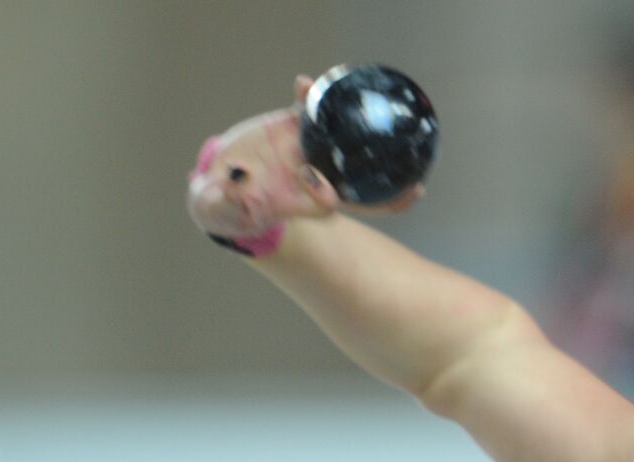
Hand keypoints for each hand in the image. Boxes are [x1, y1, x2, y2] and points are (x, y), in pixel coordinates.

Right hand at [186, 75, 422, 239]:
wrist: (219, 188)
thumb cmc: (224, 208)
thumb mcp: (223, 209)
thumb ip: (231, 200)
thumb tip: (240, 187)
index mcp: (310, 201)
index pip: (351, 201)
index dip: (382, 202)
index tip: (399, 192)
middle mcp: (317, 175)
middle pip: (361, 168)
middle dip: (391, 164)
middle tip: (414, 147)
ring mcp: (307, 150)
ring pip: (337, 131)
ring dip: (346, 114)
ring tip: (344, 93)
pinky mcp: (291, 127)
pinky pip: (307, 109)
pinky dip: (308, 95)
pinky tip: (306, 81)